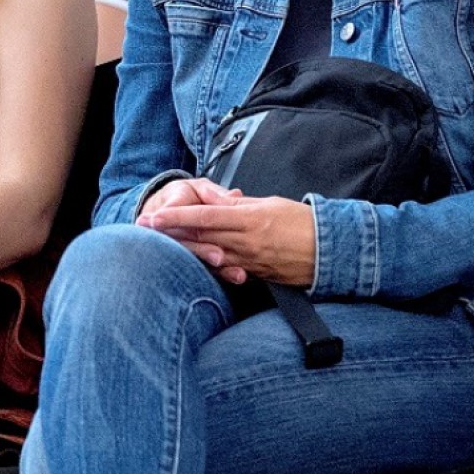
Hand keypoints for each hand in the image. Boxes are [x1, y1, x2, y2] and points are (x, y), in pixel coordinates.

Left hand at [142, 194, 316, 288]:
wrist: (330, 250)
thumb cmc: (303, 222)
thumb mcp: (270, 204)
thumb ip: (239, 204)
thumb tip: (216, 199)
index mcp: (249, 219)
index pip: (205, 216)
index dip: (177, 217)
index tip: (154, 217)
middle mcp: (245, 242)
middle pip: (200, 237)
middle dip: (170, 234)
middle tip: (143, 230)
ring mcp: (249, 261)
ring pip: (207, 256)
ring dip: (183, 251)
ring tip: (160, 247)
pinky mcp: (255, 274)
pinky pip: (225, 269)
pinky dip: (206, 265)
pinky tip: (190, 264)